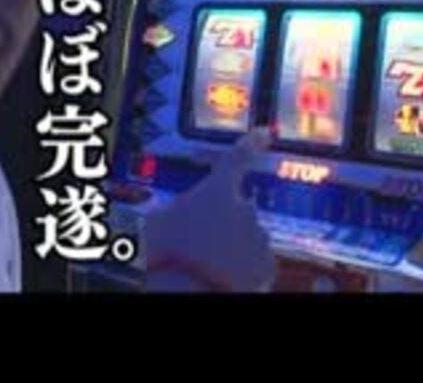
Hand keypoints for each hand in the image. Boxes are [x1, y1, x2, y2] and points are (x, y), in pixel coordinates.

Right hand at [144, 127, 275, 292]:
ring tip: (207, 260)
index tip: (264, 133)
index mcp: (218, 190)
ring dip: (234, 246)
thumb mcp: (155, 221)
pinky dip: (245, 269)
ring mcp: (259, 239)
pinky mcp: (266, 267)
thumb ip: (164, 206)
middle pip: (238, 209)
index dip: (252, 142)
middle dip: (225, 221)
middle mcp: (245, 210)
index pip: (238, 157)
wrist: (185, 289)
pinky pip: (256, 264)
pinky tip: (222, 274)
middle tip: (200, 238)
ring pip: (248, 238)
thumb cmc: (167, 253)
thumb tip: (156, 200)